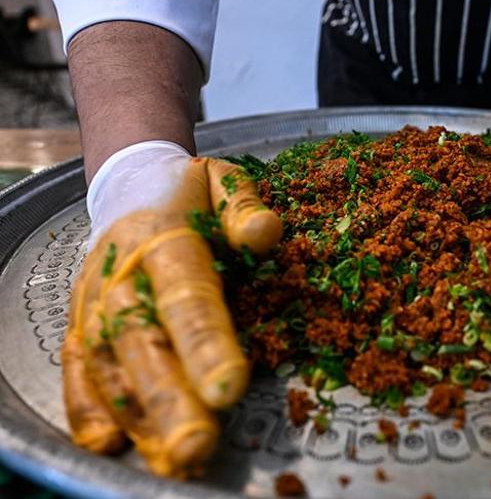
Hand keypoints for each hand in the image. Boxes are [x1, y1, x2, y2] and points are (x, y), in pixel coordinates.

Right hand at [62, 142, 281, 476]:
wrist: (130, 186)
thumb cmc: (188, 193)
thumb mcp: (223, 181)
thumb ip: (243, 205)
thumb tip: (264, 233)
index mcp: (162, 235)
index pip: (185, 294)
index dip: (206, 342)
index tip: (230, 386)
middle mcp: (121, 273)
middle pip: (143, 340)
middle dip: (169, 396)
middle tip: (198, 443)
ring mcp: (96, 300)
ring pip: (111, 362)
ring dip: (137, 413)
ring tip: (169, 456)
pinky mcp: (81, 321)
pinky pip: (78, 366)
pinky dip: (87, 405)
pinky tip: (108, 441)